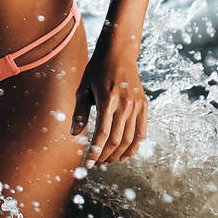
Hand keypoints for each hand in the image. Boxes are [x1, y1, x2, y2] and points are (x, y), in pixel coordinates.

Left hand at [72, 45, 147, 167]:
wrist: (119, 53)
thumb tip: (74, 134)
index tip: (88, 164)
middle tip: (96, 164)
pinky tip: (124, 155)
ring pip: (129, 139)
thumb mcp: (83, 88)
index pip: (102, 133)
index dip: (95, 151)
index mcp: (107, 99)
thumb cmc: (97, 70)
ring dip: (118, 154)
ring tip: (107, 161)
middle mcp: (124, 103)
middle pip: (116, 140)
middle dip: (105, 155)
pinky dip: (134, 146)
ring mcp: (136, 105)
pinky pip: (141, 132)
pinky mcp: (143, 105)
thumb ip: (80, 112)